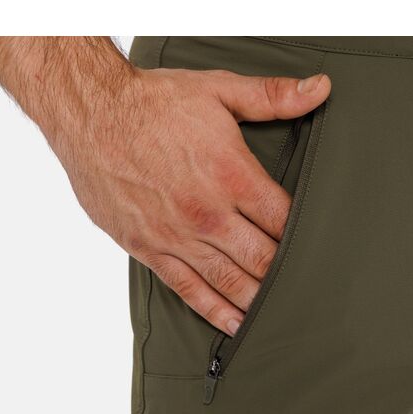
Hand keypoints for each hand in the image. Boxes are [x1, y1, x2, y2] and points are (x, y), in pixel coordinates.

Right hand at [0, 38, 330, 333]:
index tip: (321, 249)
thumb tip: (321, 88)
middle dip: (288, 275)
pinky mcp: (149, 249)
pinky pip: (188, 290)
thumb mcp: (218, 90)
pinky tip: (235, 325)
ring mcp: (177, 235)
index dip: (307, 237)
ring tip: (281, 315)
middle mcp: (208, 212)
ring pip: (230, 280)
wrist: (91, 115)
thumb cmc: (152, 103)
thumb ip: (272, 96)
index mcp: (232, 175)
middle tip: (309, 290)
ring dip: (258, 301)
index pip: (284, 219)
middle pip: (263, 257)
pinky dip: (215, 311)